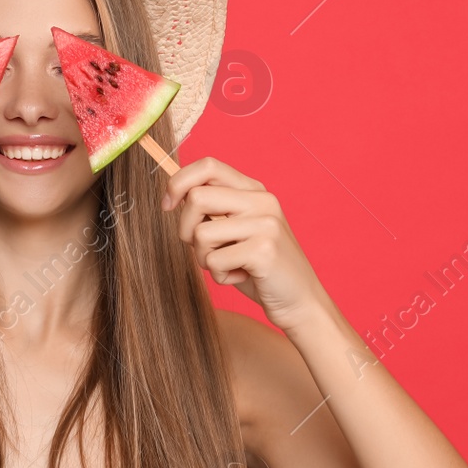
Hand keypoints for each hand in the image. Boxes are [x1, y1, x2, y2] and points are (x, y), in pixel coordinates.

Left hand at [161, 157, 323, 331]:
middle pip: (196, 198)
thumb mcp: (234, 231)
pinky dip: (219, 276)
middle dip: (186, 230)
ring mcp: (265, 223)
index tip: (168, 206)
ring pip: (201, 233)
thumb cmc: (257, 268)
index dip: (178, 182)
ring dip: (204, 259)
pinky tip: (241, 277)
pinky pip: (215, 261)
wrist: (299, 300)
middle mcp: (262, 200)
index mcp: (253, 190)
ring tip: (228, 266)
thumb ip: (212, 211)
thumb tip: (174, 195)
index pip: (208, 166)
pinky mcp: (264, 250)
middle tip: (205, 250)